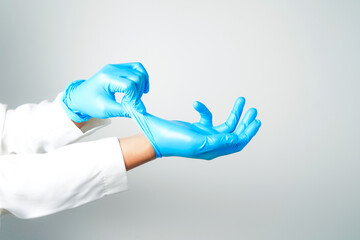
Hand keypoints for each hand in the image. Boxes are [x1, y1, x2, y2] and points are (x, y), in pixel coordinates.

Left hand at [61, 62, 148, 121]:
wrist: (80, 97)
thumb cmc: (90, 103)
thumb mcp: (106, 110)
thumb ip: (124, 110)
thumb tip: (141, 110)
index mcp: (106, 78)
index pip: (129, 86)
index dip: (134, 98)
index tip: (134, 108)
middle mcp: (111, 69)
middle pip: (136, 78)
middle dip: (138, 93)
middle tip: (132, 103)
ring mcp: (115, 67)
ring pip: (139, 72)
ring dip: (142, 85)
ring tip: (137, 97)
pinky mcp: (119, 68)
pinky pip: (136, 68)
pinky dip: (142, 77)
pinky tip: (142, 88)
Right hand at [125, 97, 260, 159]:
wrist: (153, 138)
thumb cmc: (172, 141)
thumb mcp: (197, 141)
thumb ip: (217, 141)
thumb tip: (237, 139)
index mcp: (212, 149)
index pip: (236, 143)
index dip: (248, 133)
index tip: (256, 121)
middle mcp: (211, 144)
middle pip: (234, 134)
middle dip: (245, 122)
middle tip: (253, 110)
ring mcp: (204, 136)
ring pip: (225, 125)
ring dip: (234, 114)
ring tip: (242, 101)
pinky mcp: (196, 129)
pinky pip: (206, 118)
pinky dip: (205, 110)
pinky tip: (197, 103)